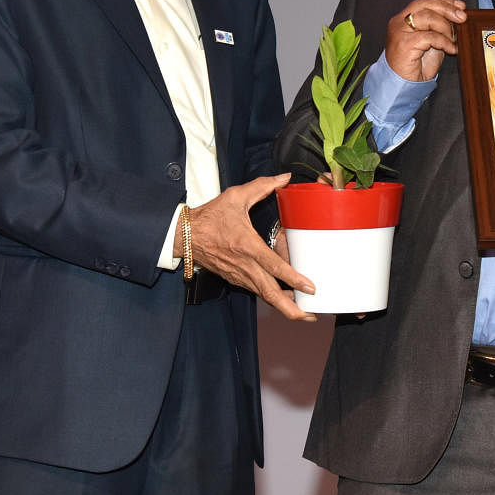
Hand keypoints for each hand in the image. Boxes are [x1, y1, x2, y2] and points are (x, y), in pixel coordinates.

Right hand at [180, 173, 316, 321]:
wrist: (183, 235)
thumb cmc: (209, 216)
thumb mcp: (235, 196)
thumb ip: (262, 186)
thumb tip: (284, 178)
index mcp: (248, 247)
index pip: (274, 267)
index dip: (293, 279)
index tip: (310, 288)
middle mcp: (245, 266)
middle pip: (270, 294)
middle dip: (291, 309)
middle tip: (311, 316)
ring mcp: (239, 275)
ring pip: (264, 296)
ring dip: (283, 306)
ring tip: (304, 312)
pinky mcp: (234, 278)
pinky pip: (256, 290)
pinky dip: (271, 297)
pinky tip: (285, 297)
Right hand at [385, 0, 466, 81]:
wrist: (404, 84)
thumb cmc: (417, 64)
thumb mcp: (432, 41)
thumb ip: (440, 28)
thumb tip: (459, 17)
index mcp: (404, 18)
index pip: (425, 1)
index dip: (444, 1)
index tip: (461, 6)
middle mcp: (399, 22)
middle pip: (425, 4)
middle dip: (447, 9)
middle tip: (462, 17)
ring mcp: (399, 32)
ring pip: (427, 17)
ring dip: (446, 27)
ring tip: (454, 39)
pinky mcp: (404, 44)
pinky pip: (429, 36)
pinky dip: (444, 42)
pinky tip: (451, 49)